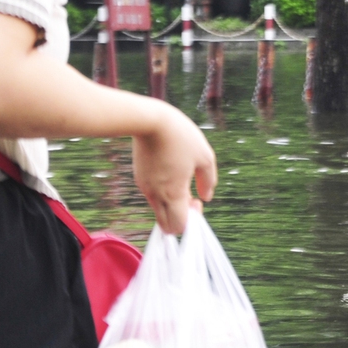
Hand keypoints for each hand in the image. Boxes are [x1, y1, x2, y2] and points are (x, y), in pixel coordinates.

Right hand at [132, 105, 216, 235]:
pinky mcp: (140, 178)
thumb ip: (208, 181)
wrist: (149, 120)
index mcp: (172, 193)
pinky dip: (164, 194)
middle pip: (166, 225)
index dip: (191, 221)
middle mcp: (156, 195)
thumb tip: (206, 197)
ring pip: (159, 210)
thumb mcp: (204, 156)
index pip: (178, 227)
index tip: (197, 201)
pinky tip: (173, 173)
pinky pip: (153, 196)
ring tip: (183, 180)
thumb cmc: (180, 137)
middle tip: (191, 197)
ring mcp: (145, 187)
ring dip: (173, 204)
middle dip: (181, 218)